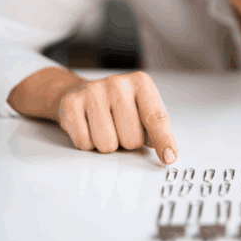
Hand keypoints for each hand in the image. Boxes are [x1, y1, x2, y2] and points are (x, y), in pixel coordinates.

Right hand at [58, 71, 177, 162]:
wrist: (83, 92)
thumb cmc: (120, 106)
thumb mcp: (143, 111)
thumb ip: (156, 130)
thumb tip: (166, 153)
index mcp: (142, 83)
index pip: (156, 118)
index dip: (164, 140)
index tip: (169, 157)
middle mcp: (118, 83)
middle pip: (131, 138)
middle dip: (128, 143)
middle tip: (121, 129)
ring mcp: (93, 91)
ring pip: (107, 144)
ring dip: (108, 145)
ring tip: (106, 128)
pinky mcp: (71, 103)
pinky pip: (84, 143)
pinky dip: (88, 143)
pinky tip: (89, 127)